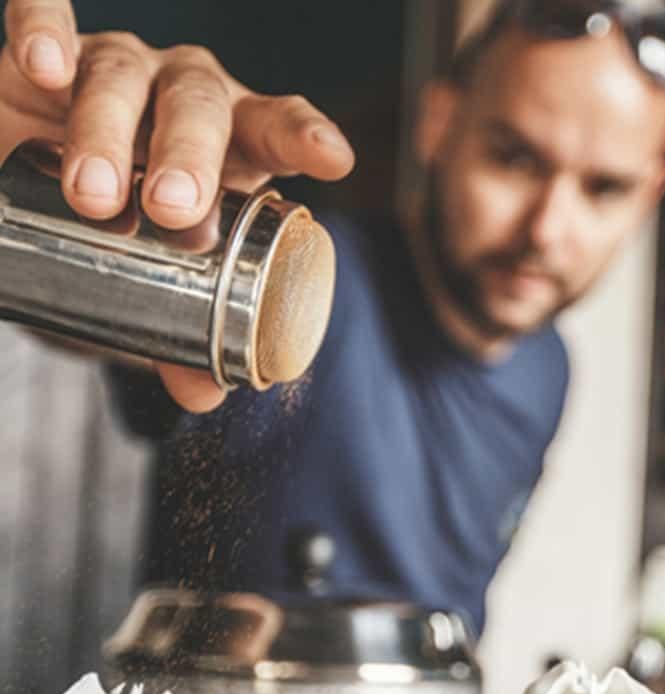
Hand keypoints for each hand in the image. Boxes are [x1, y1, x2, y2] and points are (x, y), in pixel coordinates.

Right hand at [1, 0, 354, 411]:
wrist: (45, 185)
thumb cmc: (134, 230)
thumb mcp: (165, 280)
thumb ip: (188, 331)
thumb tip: (204, 396)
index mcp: (235, 145)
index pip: (280, 129)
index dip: (306, 138)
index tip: (333, 160)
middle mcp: (185, 97)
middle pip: (200, 108)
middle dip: (190, 157)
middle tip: (173, 211)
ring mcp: (121, 67)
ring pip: (122, 77)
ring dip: (110, 132)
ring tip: (95, 195)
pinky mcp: (52, 53)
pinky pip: (43, 19)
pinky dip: (44, 31)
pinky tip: (45, 68)